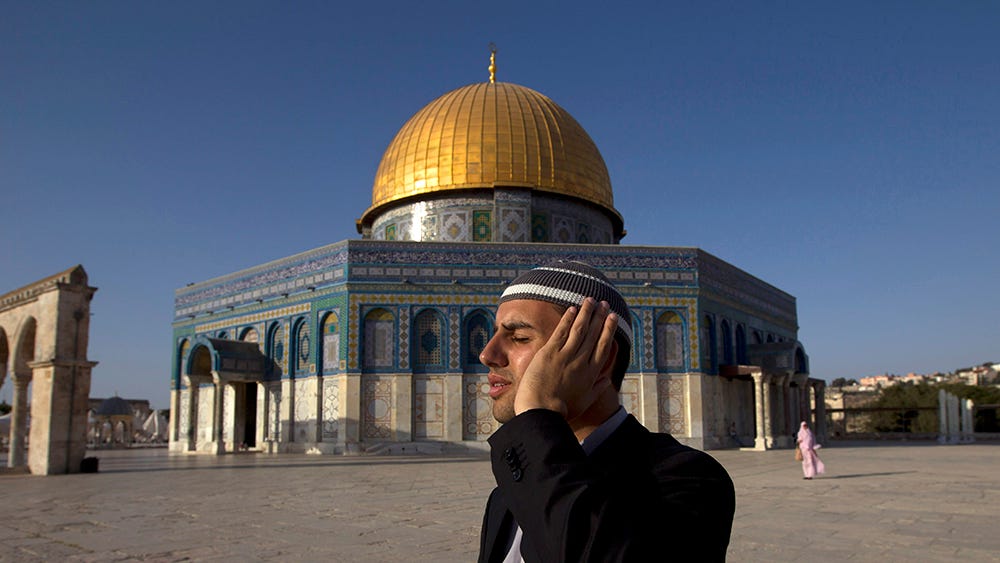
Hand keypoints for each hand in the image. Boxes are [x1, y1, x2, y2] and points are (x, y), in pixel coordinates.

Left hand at [513, 298, 618, 419]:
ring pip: (579, 329)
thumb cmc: (562, 411)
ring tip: (591, 300)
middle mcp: (581, 361)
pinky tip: (573, 309)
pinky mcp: (549, 353)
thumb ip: (597, 389)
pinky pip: (561, 331)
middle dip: (600, 317)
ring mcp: (565, 356)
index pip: (603, 346)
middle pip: (594, 334)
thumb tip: (607, 380)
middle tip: (605, 304)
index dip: (609, 330)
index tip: (613, 318)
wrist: (542, 412)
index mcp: (591, 373)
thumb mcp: (585, 401)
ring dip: (586, 313)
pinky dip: (568, 319)